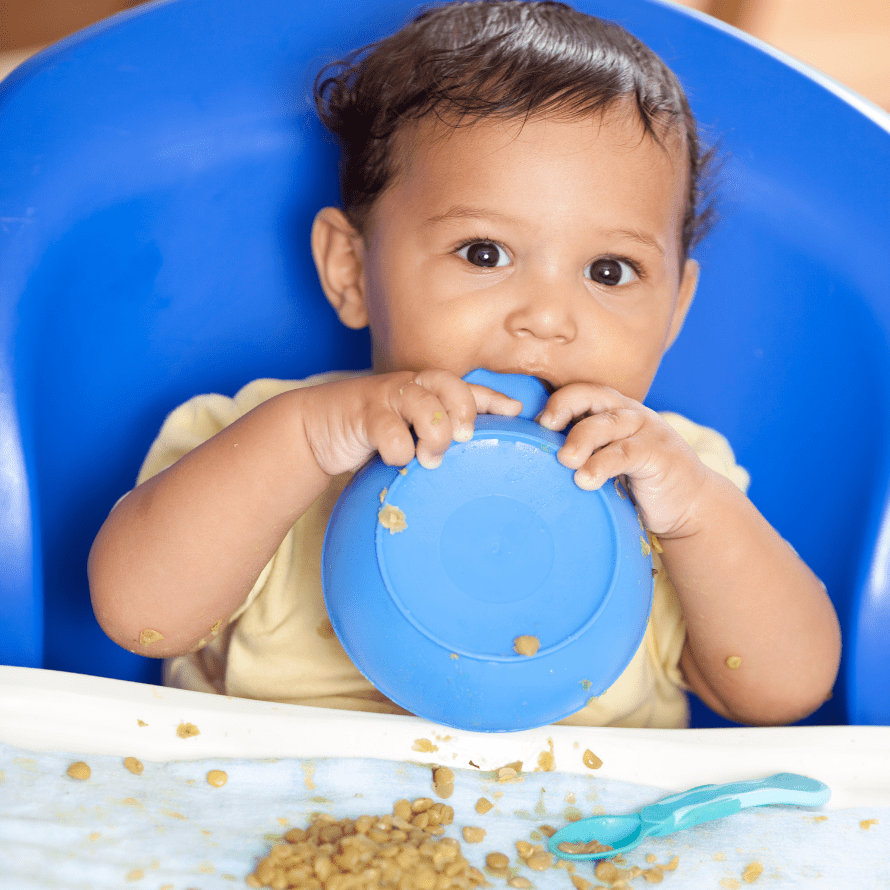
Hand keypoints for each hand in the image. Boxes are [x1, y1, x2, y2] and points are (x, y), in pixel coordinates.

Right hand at [304, 369, 522, 476]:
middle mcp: (411, 386)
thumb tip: (476, 449)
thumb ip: (439, 436)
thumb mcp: (409, 432)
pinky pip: (390, 432)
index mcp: (427, 389)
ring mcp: (387, 396)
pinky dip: (398, 452)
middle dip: (464, 412)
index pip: (467, 387)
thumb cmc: (373, 431)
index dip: (492, 398)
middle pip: (451, 386)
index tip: (514, 412)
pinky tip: (395, 460)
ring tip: (430, 457)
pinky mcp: (363, 413)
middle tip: (463, 438)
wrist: (318, 427)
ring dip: (434, 433)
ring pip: (424, 404)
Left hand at [537, 383, 709, 537]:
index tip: (535, 425)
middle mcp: (628, 413)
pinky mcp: (659, 453)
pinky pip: (626, 453)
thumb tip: (529, 460)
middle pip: (591, 397)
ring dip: (581, 439)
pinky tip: (586, 480)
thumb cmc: (636, 483)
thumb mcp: (605, 461)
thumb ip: (580, 453)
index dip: (556, 402)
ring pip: (607, 424)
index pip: (580, 392)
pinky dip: (602, 465)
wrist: (688, 504)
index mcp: (611, 410)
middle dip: (564, 408)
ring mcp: (647, 430)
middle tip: (543, 429)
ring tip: (565, 461)